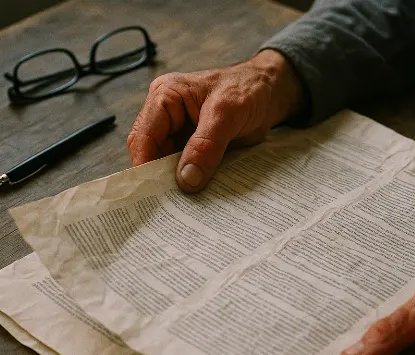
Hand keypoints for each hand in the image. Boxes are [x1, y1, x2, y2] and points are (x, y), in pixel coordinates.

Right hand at [127, 49, 304, 192]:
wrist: (271, 93)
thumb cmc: (248, 89)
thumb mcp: (227, 113)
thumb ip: (206, 145)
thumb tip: (186, 179)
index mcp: (165, 97)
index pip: (143, 136)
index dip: (144, 164)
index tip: (151, 192)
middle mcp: (166, 115)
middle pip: (151, 153)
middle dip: (158, 177)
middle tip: (167, 205)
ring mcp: (179, 133)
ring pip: (167, 164)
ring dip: (175, 183)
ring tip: (181, 206)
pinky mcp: (193, 147)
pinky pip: (185, 168)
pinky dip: (191, 181)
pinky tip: (196, 197)